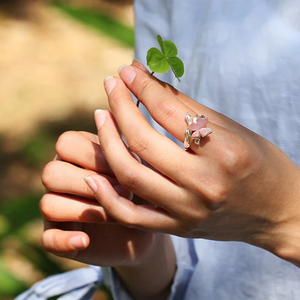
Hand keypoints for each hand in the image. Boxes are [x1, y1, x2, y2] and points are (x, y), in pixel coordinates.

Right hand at [41, 131, 174, 299]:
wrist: (147, 224)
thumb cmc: (141, 187)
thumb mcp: (137, 168)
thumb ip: (120, 148)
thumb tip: (102, 115)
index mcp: (77, 155)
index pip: (66, 143)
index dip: (93, 156)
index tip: (122, 168)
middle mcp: (63, 178)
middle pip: (50, 173)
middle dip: (88, 185)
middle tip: (123, 192)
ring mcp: (59, 207)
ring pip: (48, 203)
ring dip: (84, 211)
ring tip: (115, 215)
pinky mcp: (60, 236)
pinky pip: (47, 239)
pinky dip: (63, 241)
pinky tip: (84, 241)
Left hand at [85, 61, 299, 264]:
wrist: (277, 212)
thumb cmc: (260, 165)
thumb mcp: (232, 130)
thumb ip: (188, 108)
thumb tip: (150, 82)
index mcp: (224, 153)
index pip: (170, 111)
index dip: (144, 86)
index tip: (128, 70)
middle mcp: (204, 184)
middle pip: (143, 141)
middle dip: (120, 105)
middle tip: (111, 85)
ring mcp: (188, 210)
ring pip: (131, 174)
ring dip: (108, 140)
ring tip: (102, 115)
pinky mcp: (178, 228)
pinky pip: (131, 216)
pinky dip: (107, 196)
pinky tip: (93, 175)